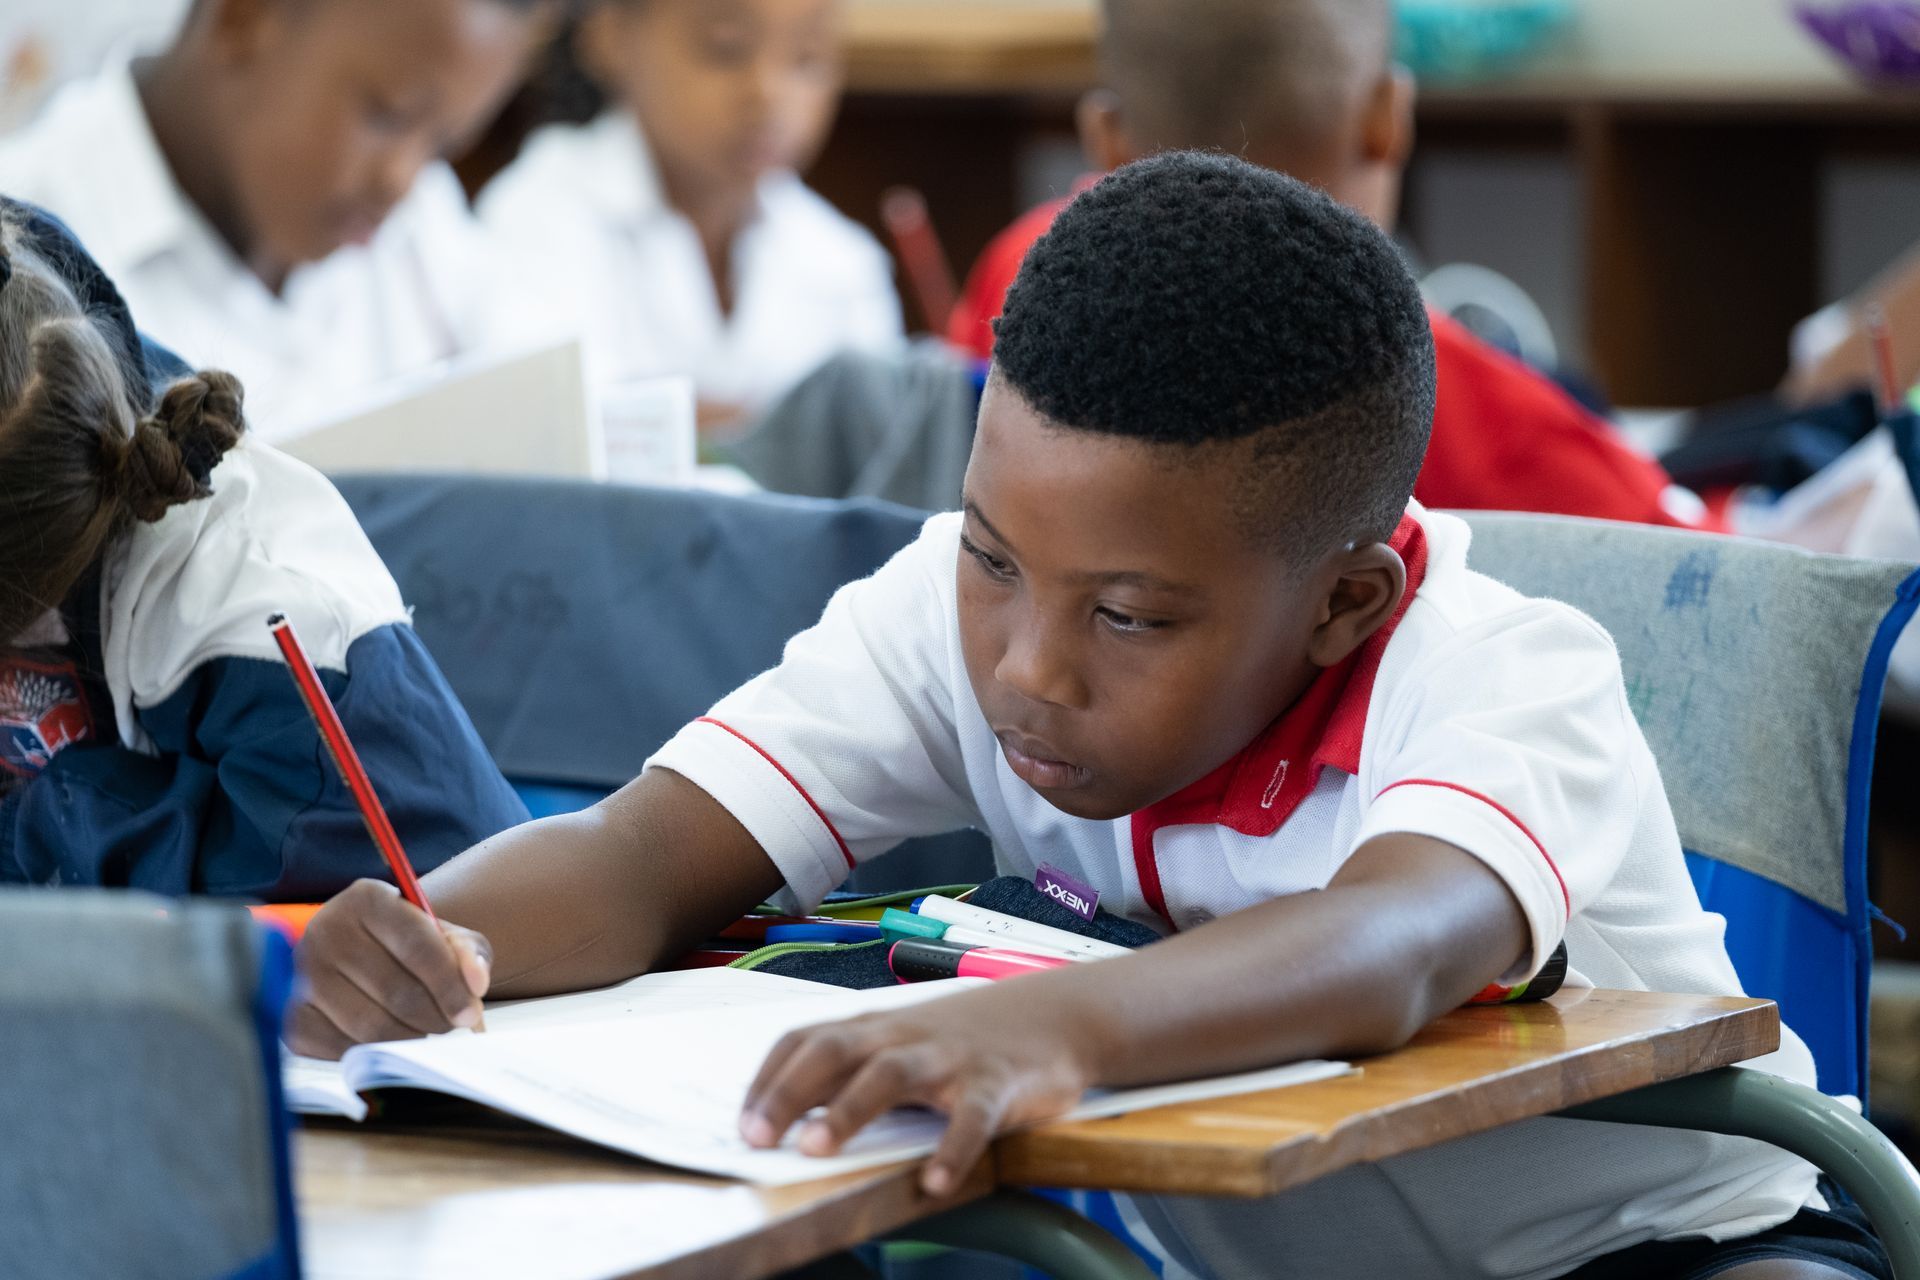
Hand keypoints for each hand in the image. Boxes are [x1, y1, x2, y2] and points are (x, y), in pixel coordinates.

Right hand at [284, 879, 490, 1058]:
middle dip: (436, 1017)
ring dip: (410, 1038)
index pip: (417, 945)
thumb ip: (467, 952)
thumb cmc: (401, 943)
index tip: (470, 1012)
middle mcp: (326, 930)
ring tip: (423, 1029)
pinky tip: (387, 1038)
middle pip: (396, 992)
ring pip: (371, 1027)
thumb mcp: (441, 934)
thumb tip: (475, 983)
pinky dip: (374, 1054)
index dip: (450, 984)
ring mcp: (300, 974)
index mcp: (367, 899)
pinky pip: (342, 1049)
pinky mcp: (290, 1015)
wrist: (349, 954)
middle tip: (451, 1024)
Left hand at [738, 982, 1096, 1194]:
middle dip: (790, 1091)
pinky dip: (952, 1149)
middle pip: (835, 1050)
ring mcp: (950, 1058)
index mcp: (874, 1028)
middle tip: (757, 1139)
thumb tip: (789, 1122)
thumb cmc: (963, 1040)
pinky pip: (972, 1116)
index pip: (805, 1041)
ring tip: (817, 1150)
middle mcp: (904, 1037)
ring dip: (850, 1109)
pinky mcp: (998, 1083)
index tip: (741, 1125)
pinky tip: (933, 1183)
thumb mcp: (904, 1045)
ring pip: (892, 1073)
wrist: (1057, 1014)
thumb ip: (855, 1073)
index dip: (768, 1080)